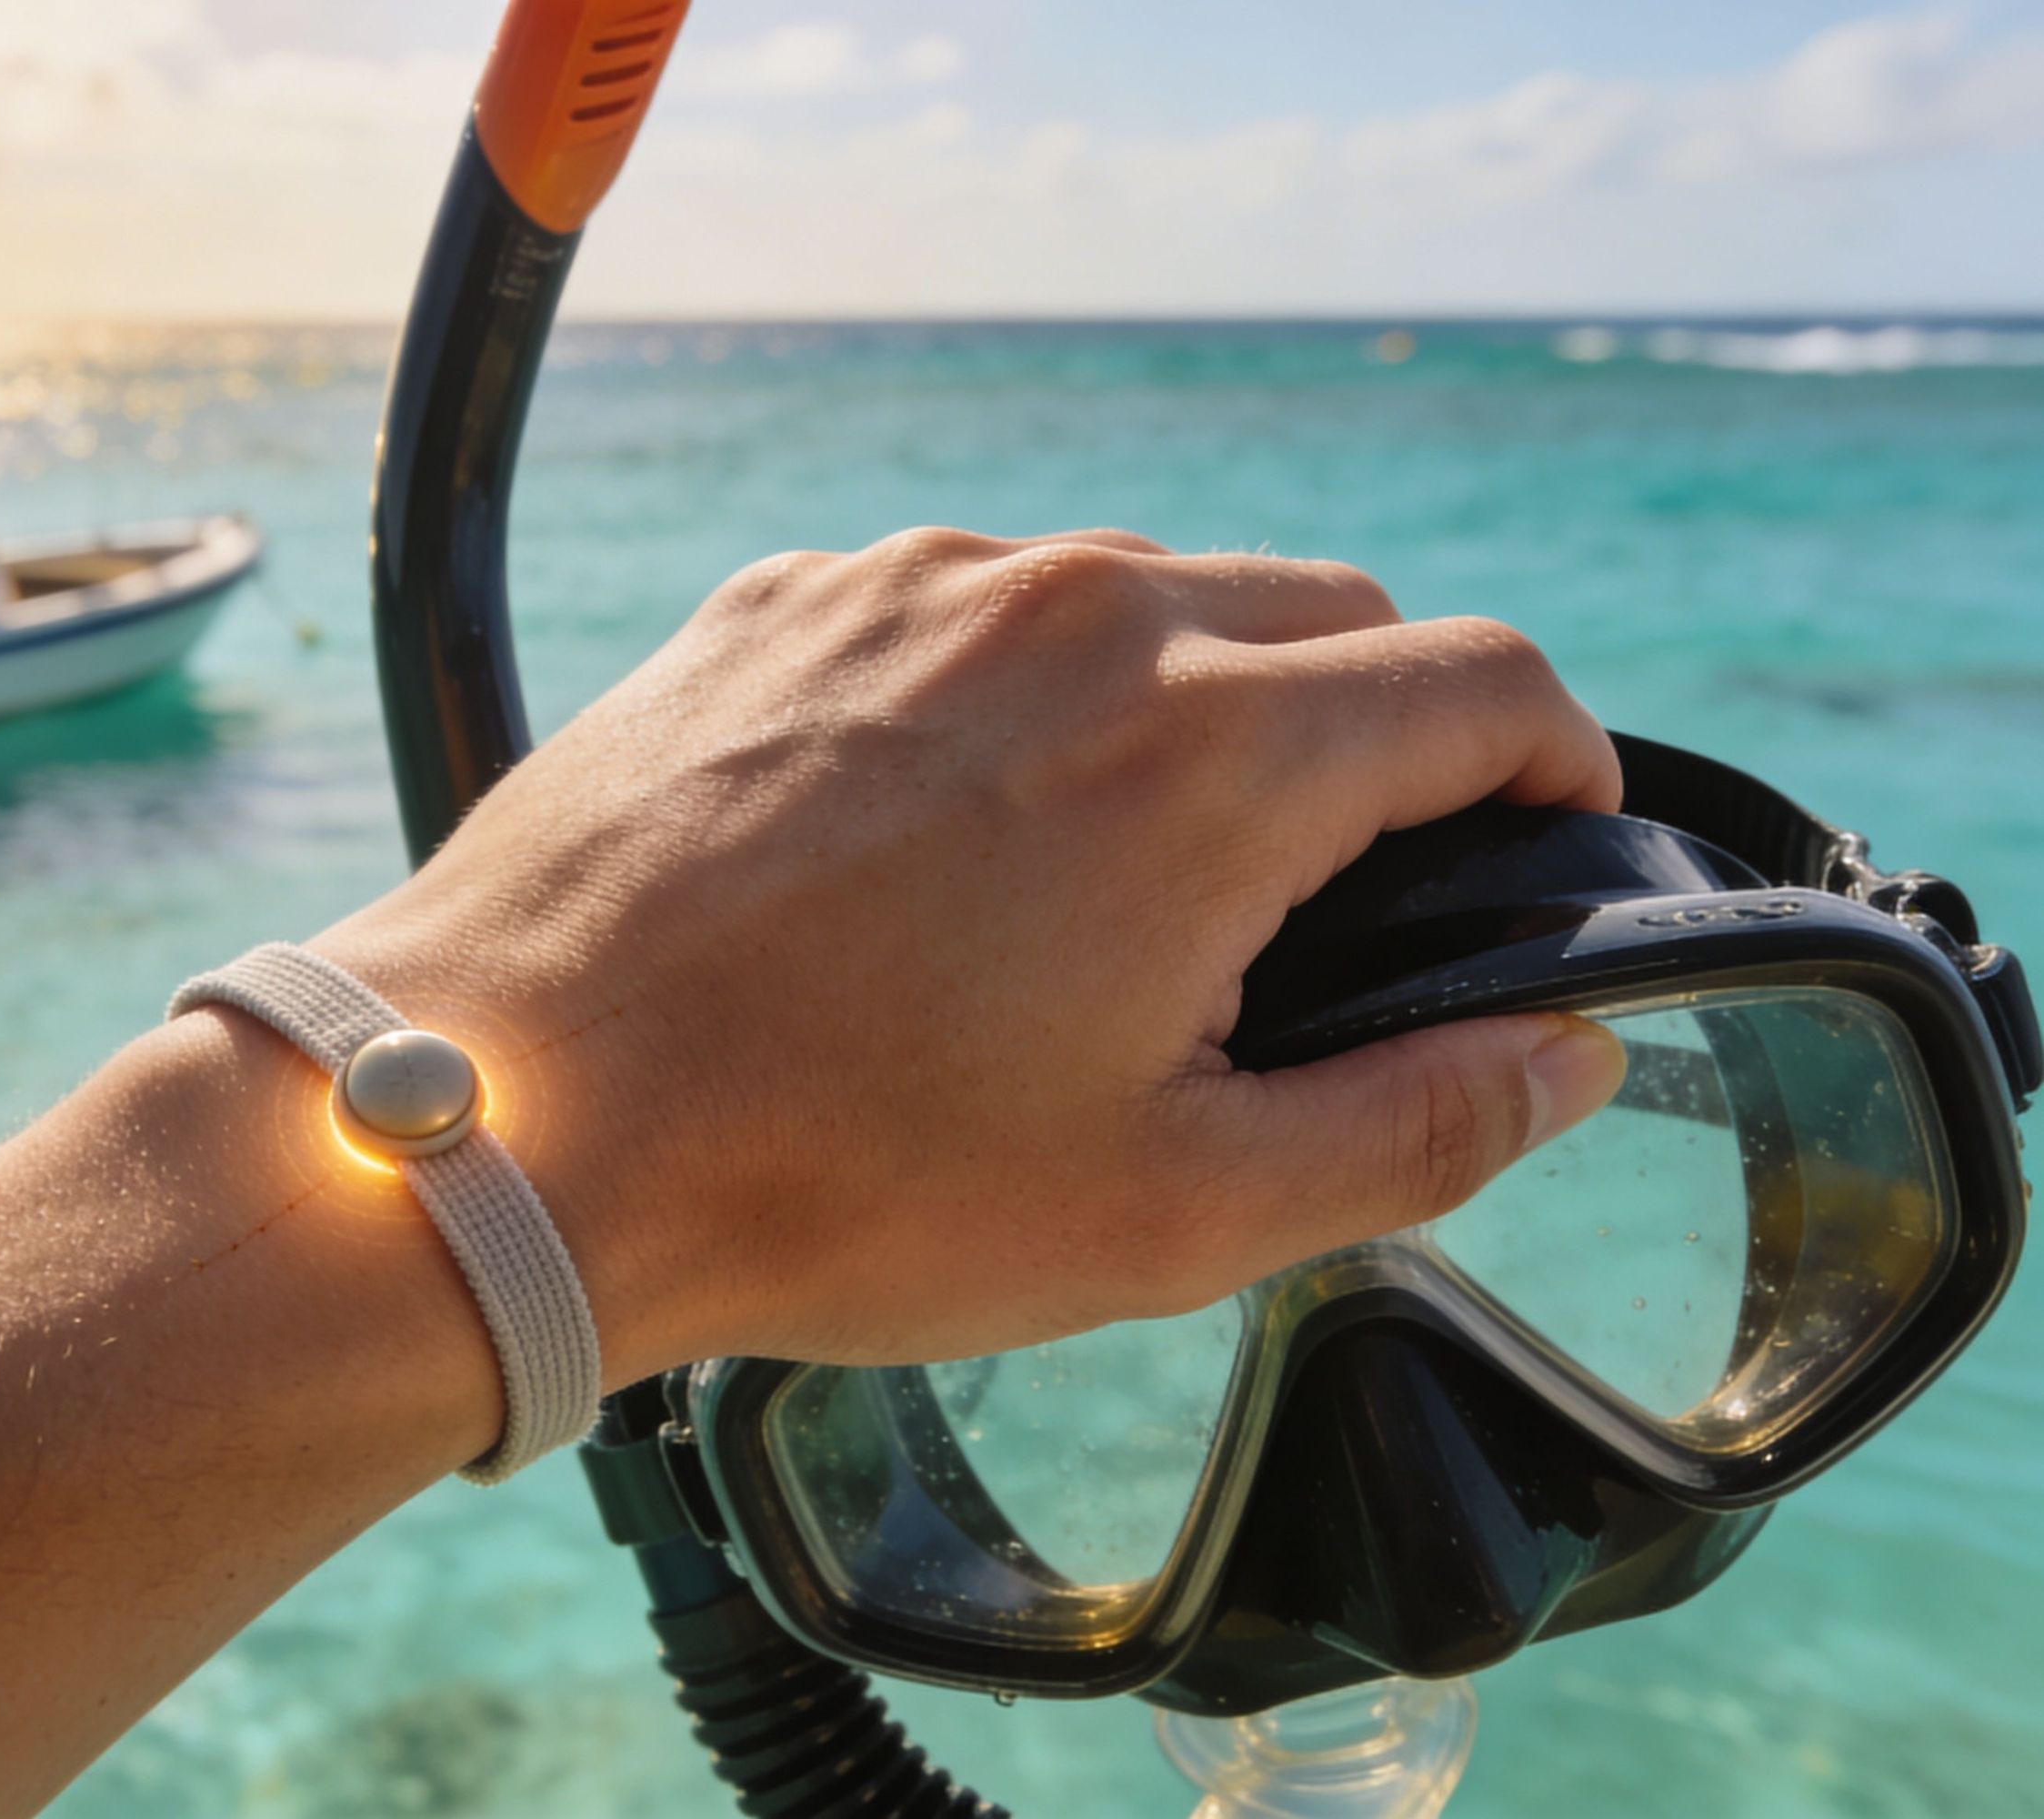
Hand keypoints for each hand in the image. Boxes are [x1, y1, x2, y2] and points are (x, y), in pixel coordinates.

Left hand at [318, 528, 1628, 1380]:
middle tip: (1334, 890)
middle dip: (1379, 730)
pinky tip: (943, 834)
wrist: (515, 1117)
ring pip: (1137, 596)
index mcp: (1209, 752)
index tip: (1538, 839)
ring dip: (1185, 702)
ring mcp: (909, 590)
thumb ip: (1419, 1122)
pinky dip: (1008, 692)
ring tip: (1116, 872)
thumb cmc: (832, 1181)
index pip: (1484, 681)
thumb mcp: (1172, 1210)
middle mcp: (1072, 616)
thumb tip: (1569, 1051)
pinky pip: (962, 610)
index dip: (1553, 765)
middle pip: (1324, 615)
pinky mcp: (781, 604)